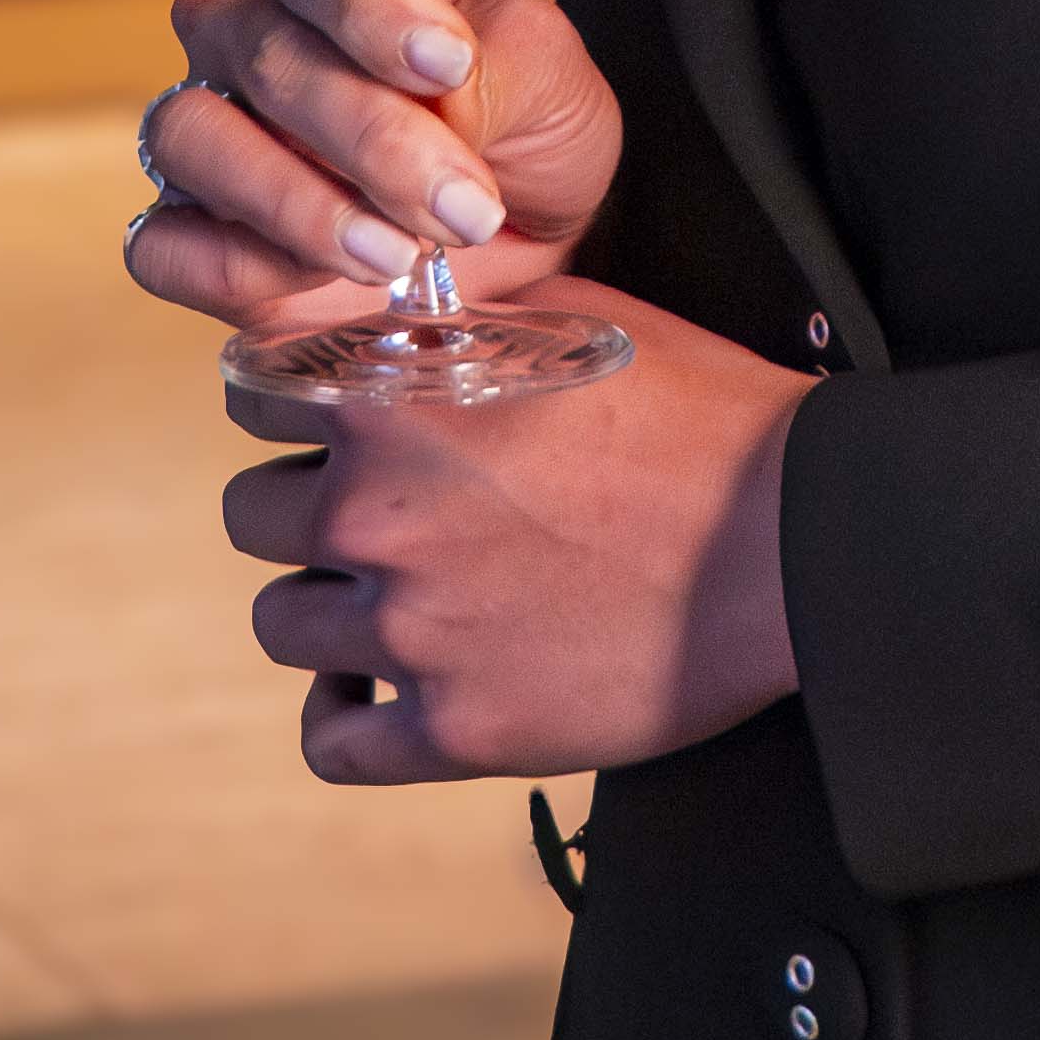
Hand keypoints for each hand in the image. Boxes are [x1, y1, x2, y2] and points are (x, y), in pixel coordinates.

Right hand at [127, 0, 622, 336]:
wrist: (524, 228)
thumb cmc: (519, 117)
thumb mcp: (543, 72)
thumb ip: (494, 67)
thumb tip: (436, 94)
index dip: (370, 5)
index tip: (447, 61)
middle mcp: (243, 23)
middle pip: (265, 55)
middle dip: (375, 139)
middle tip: (465, 203)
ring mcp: (204, 125)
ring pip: (196, 139)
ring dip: (303, 205)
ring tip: (400, 253)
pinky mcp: (189, 231)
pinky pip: (167, 246)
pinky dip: (242, 267)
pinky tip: (326, 278)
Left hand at [222, 283, 815, 778]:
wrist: (789, 535)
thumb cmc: (697, 413)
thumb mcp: (571, 313)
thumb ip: (457, 311)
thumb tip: (391, 298)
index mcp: (396, 398)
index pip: (252, 392)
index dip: (282, 401)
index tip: (313, 420)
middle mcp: (380, 511)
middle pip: (251, 514)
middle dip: (300, 505)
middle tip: (373, 509)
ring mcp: (412, 628)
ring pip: (281, 622)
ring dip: (324, 605)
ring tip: (386, 599)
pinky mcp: (457, 728)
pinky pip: (332, 741)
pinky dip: (342, 716)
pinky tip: (374, 692)